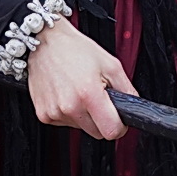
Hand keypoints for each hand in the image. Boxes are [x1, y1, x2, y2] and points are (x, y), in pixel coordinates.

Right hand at [26, 19, 135, 138]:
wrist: (45, 43)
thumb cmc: (75, 49)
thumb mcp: (110, 63)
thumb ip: (126, 89)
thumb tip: (133, 107)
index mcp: (88, 94)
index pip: (111, 131)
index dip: (119, 126)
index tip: (118, 119)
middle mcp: (69, 106)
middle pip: (96, 133)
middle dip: (101, 119)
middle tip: (97, 98)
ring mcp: (54, 113)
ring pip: (81, 128)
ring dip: (84, 115)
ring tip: (79, 91)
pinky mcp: (43, 115)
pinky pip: (65, 123)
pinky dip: (69, 113)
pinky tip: (66, 94)